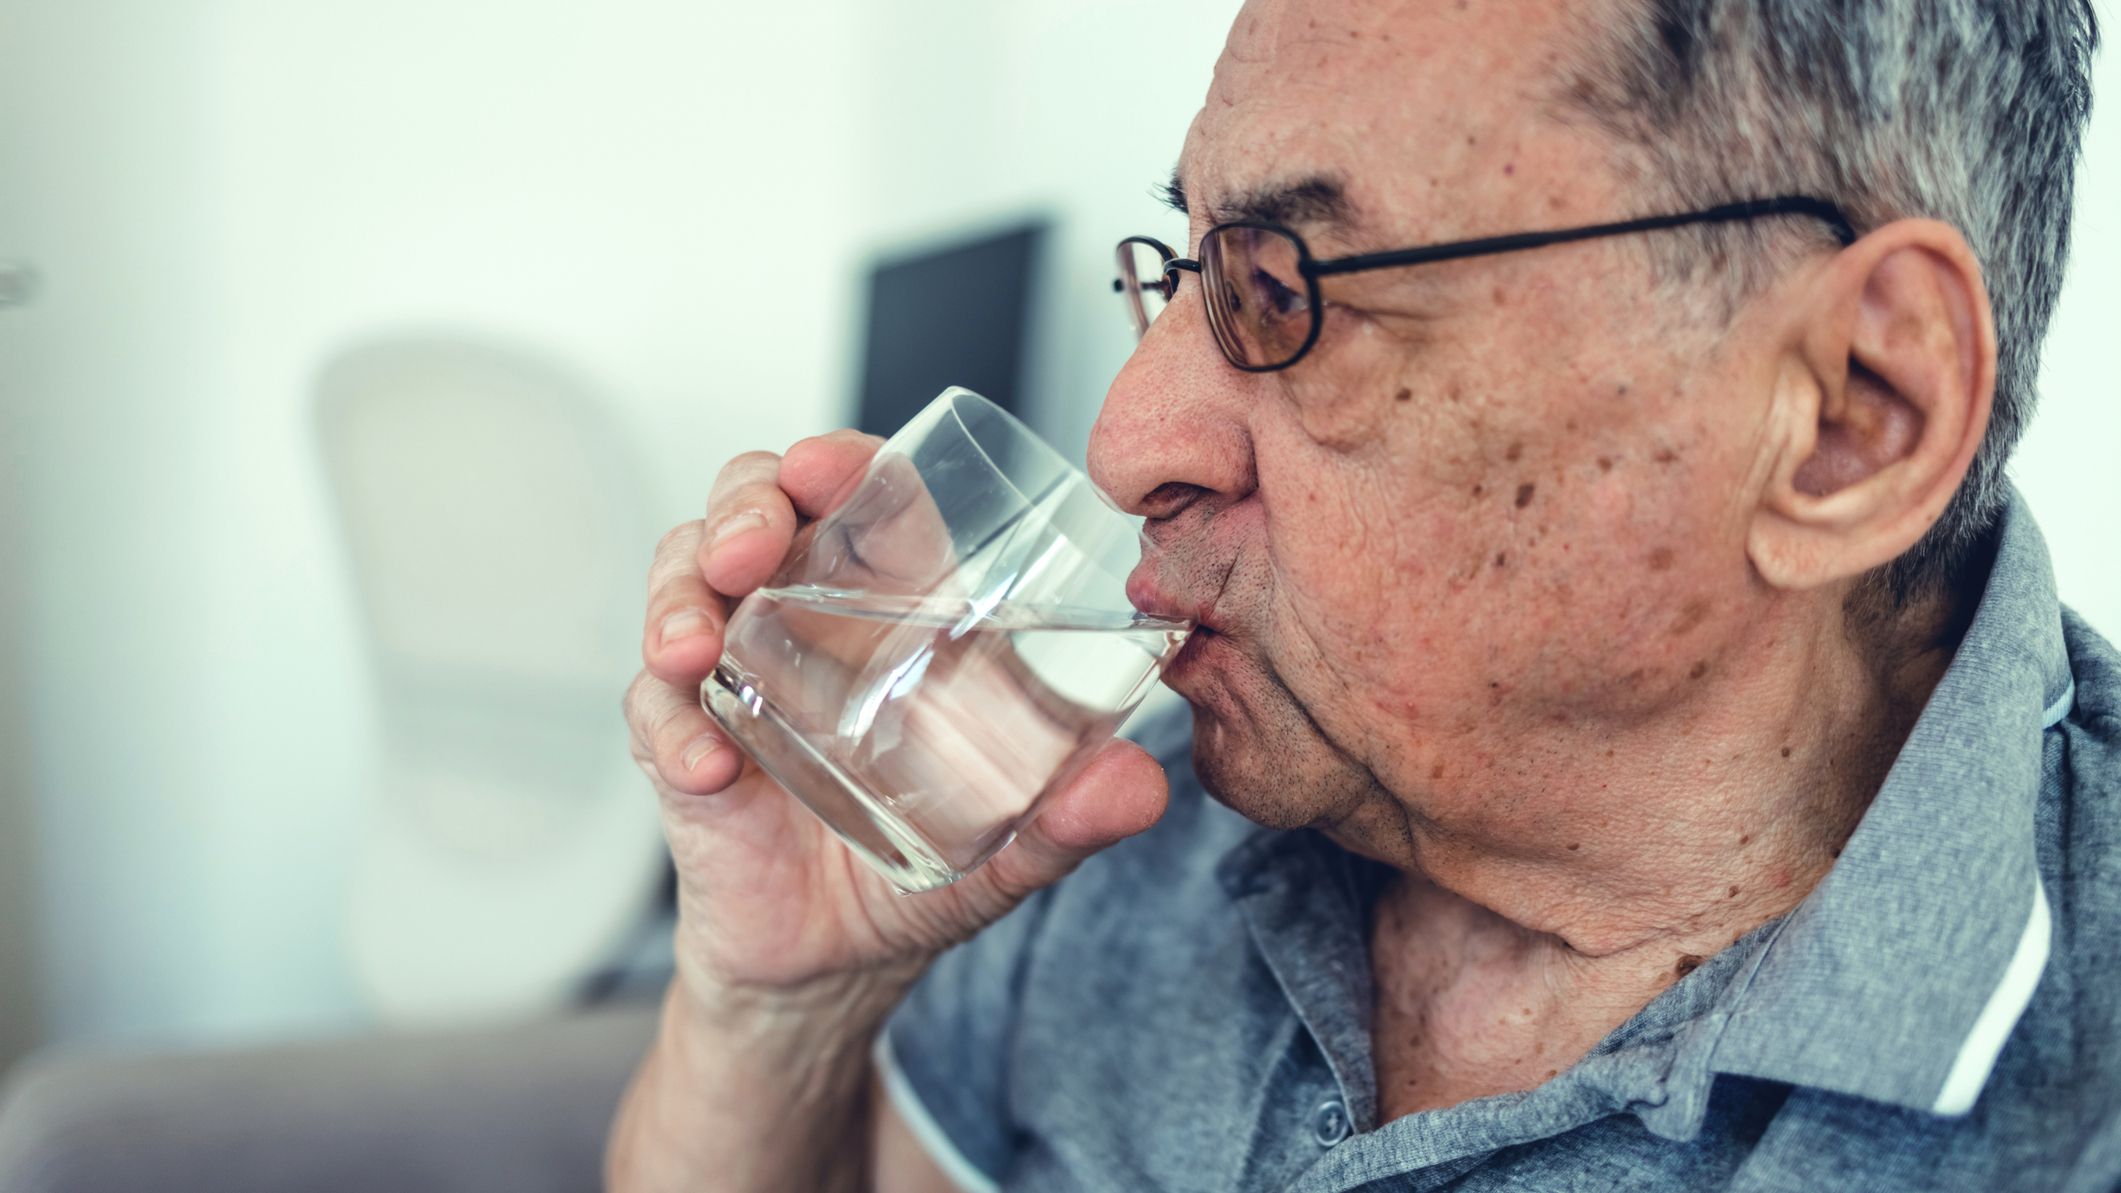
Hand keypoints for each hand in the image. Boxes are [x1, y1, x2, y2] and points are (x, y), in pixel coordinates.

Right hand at [623, 430, 1170, 1009]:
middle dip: (738, 509)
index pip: (858, 497)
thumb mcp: (1006, 844)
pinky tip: (704, 763)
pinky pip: (652, 711)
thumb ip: (1069, 817)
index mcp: (888, 608)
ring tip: (694, 649)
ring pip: (681, 587)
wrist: (837, 964)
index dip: (838, 464)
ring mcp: (733, 675)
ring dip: (677, 602)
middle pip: (752, 512)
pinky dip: (669, 730)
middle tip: (747, 550)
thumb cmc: (922, 863)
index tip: (826, 468)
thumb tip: (1140, 785)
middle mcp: (802, 620)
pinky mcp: (682, 742)